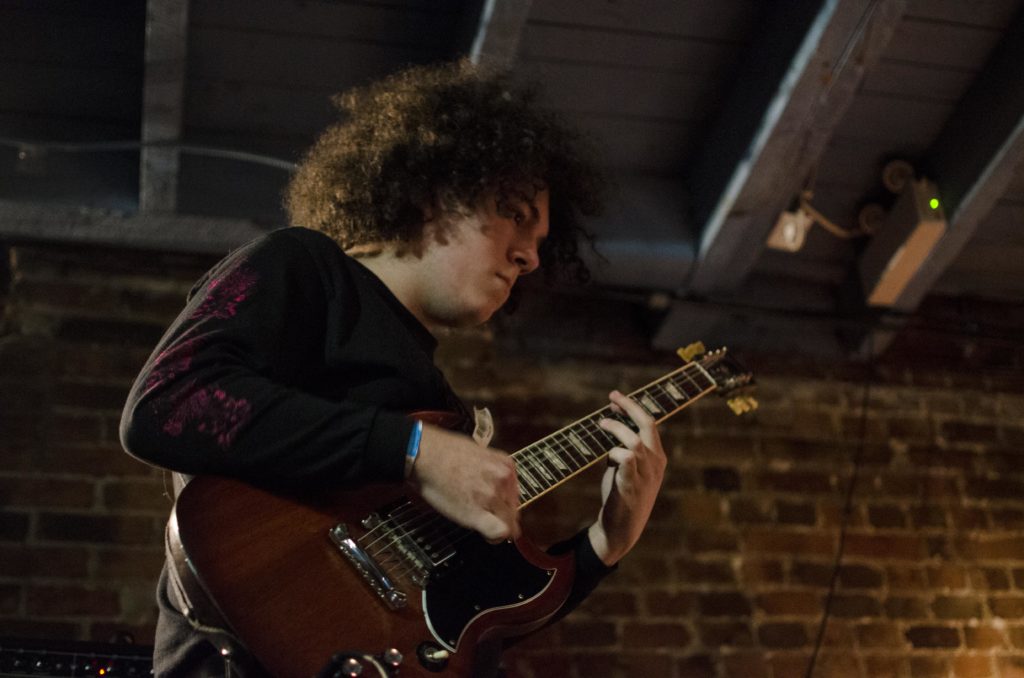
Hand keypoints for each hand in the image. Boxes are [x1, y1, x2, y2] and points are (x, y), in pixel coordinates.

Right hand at [409, 424, 520, 541]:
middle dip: (503, 516)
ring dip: (498, 526)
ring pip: (508, 522)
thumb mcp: (479, 452)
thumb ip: (492, 467)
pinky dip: (496, 537)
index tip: (499, 509)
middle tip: (488, 518)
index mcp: (505, 465)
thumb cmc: (445, 451)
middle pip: (513, 509)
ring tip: (483, 525)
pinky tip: (488, 536)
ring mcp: (492, 496)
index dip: (507, 504)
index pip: (516, 493)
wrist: (426, 456)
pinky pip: (498, 531)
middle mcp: (503, 480)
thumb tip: (495, 482)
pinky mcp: (477, 513)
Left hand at [588, 390, 666, 564]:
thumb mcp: (627, 467)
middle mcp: (655, 463)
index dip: (632, 408)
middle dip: (630, 406)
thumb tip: (611, 423)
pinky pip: (626, 460)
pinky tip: (608, 455)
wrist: (622, 528)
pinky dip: (615, 452)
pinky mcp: (631, 485)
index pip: (649, 424)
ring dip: (616, 429)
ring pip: (635, 441)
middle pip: (647, 425)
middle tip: (613, 396)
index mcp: (657, 457)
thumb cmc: (622, 495)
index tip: (616, 398)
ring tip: (601, 424)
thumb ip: (623, 448)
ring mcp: (646, 475)